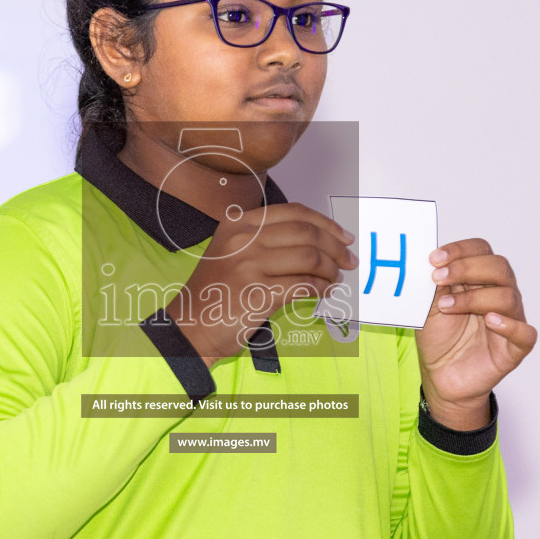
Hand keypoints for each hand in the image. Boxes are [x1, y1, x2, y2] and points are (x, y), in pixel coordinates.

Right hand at [166, 203, 356, 365]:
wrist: (190, 326)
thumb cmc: (215, 292)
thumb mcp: (232, 252)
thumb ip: (266, 240)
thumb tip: (317, 241)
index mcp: (238, 223)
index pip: (294, 212)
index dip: (325, 223)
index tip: (342, 236)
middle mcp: (243, 239)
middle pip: (306, 233)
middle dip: (335, 247)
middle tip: (349, 259)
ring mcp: (249, 265)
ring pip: (309, 258)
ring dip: (330, 269)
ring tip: (336, 277)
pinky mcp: (257, 293)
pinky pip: (303, 285)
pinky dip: (321, 288)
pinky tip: (325, 291)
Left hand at [416, 238, 537, 429]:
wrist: (441, 376)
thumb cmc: (440, 338)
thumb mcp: (428, 307)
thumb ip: (434, 285)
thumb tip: (432, 262)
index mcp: (480, 278)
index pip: (481, 250)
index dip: (460, 250)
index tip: (434, 259)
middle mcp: (499, 294)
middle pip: (499, 267)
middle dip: (467, 268)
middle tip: (438, 278)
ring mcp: (510, 319)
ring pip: (508, 296)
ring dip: (474, 298)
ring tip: (447, 307)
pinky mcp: (515, 347)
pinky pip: (525, 333)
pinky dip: (509, 325)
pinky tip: (490, 321)